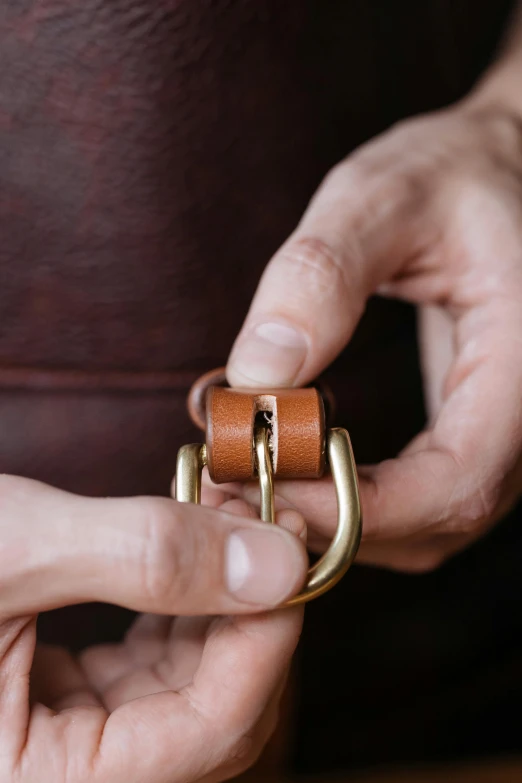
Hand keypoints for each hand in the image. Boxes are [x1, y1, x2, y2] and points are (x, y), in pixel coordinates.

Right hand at [0, 475, 306, 780]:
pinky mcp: (60, 694)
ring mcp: (60, 735)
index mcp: (39, 782)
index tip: (292, 557)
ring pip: (185, 684)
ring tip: (230, 517)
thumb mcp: (23, 546)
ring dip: (220, 599)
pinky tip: (193, 546)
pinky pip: (148, 663)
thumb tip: (277, 564)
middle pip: (210, 714)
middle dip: (249, 612)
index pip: (208, 736)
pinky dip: (180, 602)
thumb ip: (146, 556)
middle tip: (270, 523)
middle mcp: (59, 771)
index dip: (265, 644)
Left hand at [223, 101, 521, 571]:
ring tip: (256, 484)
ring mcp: (507, 432)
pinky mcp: (475, 429)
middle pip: (441, 522)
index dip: (360, 506)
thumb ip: (323, 272)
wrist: (502, 173)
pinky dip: (358, 504)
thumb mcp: (385, 196)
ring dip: (341, 523)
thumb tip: (259, 374)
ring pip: (431, 526)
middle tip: (239, 494)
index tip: (268, 487)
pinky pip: (423, 499)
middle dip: (335, 523)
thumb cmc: (454, 173)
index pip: (457, 480)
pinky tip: (299, 472)